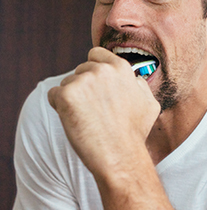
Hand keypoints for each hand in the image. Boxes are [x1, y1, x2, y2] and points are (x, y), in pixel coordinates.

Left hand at [48, 47, 160, 177]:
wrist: (120, 155)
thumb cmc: (134, 133)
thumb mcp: (149, 104)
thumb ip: (139, 85)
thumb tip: (133, 79)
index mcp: (121, 68)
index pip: (96, 54)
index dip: (94, 69)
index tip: (95, 86)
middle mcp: (102, 70)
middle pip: (80, 70)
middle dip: (84, 86)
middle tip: (93, 109)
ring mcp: (83, 81)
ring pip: (67, 83)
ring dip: (73, 98)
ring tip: (86, 118)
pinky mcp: (66, 95)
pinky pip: (54, 95)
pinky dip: (59, 107)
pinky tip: (74, 120)